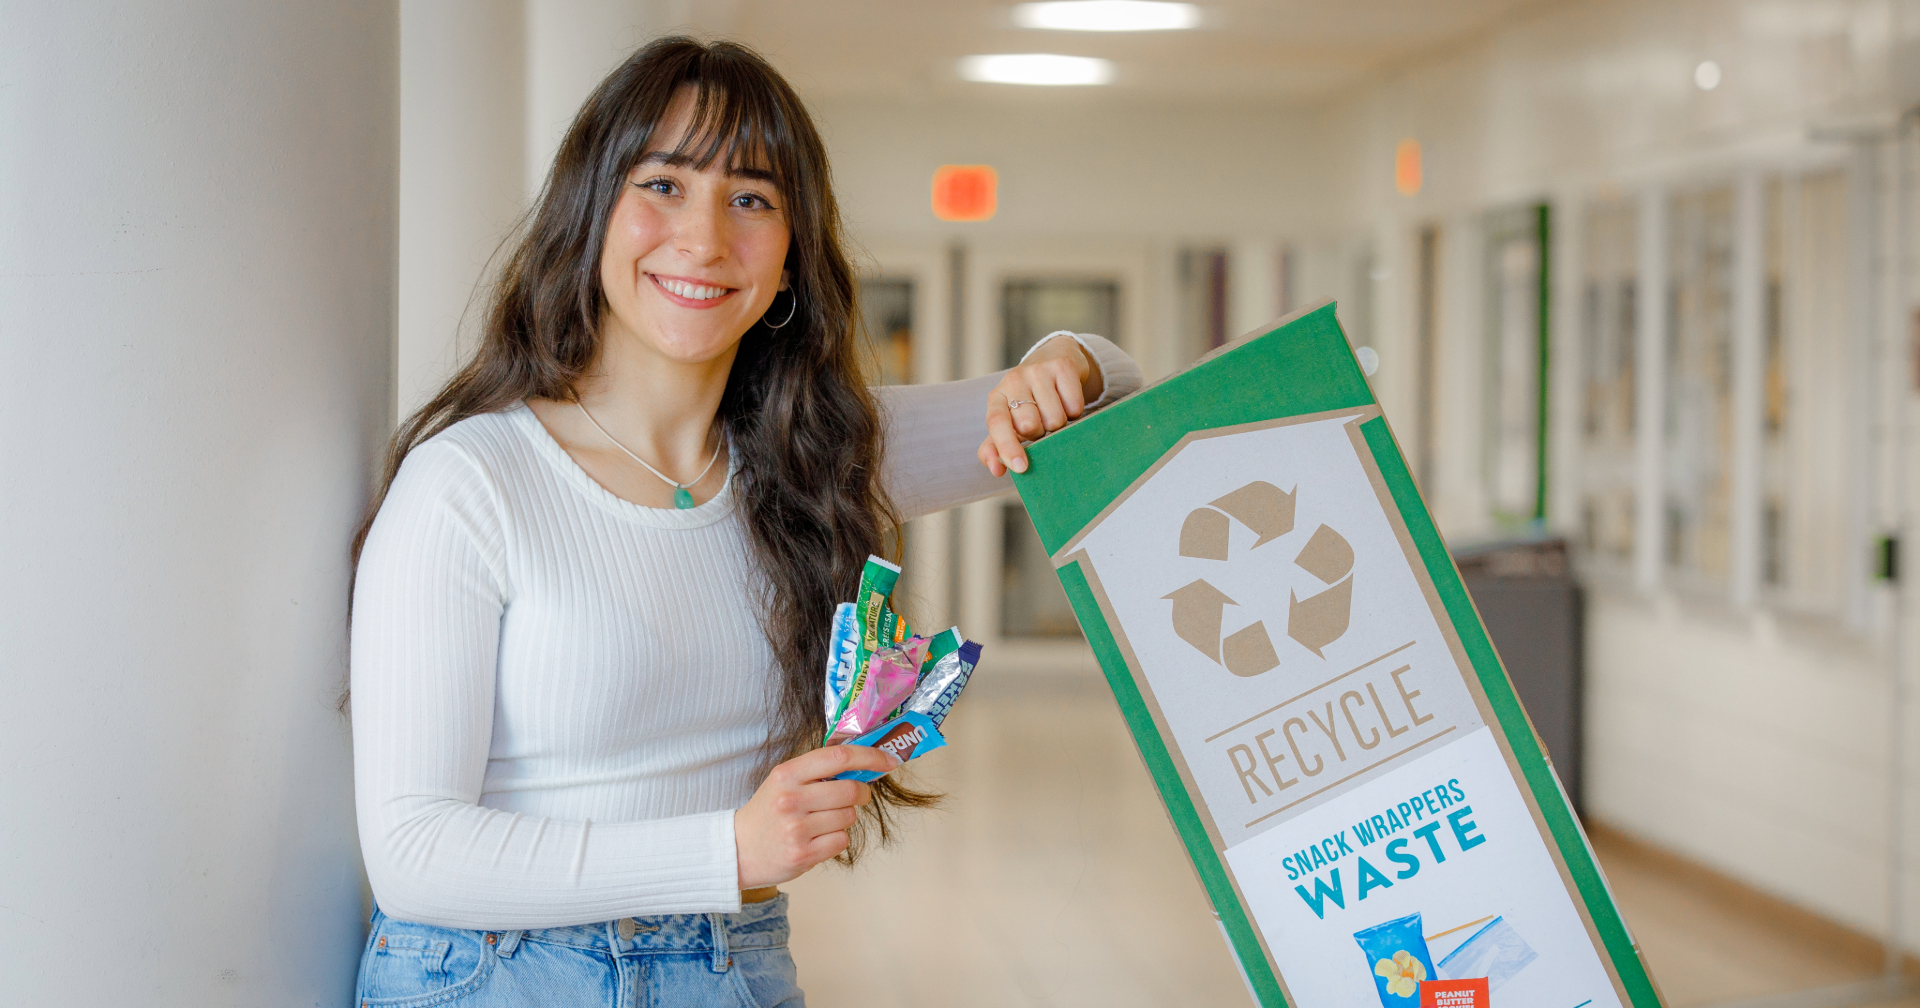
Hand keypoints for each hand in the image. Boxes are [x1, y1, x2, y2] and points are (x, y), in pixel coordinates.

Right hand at [733, 744, 896, 887]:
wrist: (736, 849)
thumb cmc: (767, 812)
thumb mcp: (783, 782)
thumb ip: (816, 771)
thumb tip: (862, 764)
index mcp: (787, 774)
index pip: (838, 757)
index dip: (870, 756)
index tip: (889, 760)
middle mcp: (791, 799)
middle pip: (851, 790)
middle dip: (863, 792)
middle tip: (858, 795)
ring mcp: (797, 829)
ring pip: (849, 817)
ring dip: (845, 818)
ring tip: (823, 820)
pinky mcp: (803, 854)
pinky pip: (842, 840)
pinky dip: (837, 838)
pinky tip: (818, 838)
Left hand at [977, 335, 1102, 476]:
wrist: (1054, 358)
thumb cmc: (1029, 399)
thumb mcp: (1010, 419)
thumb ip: (997, 446)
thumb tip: (996, 470)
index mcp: (997, 397)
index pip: (997, 423)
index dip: (1006, 446)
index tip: (1020, 467)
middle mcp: (1013, 380)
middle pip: (1030, 425)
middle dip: (1040, 433)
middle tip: (1041, 423)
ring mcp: (1038, 371)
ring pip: (1055, 419)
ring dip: (1059, 424)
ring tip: (1055, 410)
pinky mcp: (1062, 366)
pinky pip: (1074, 407)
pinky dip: (1075, 412)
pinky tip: (1067, 400)